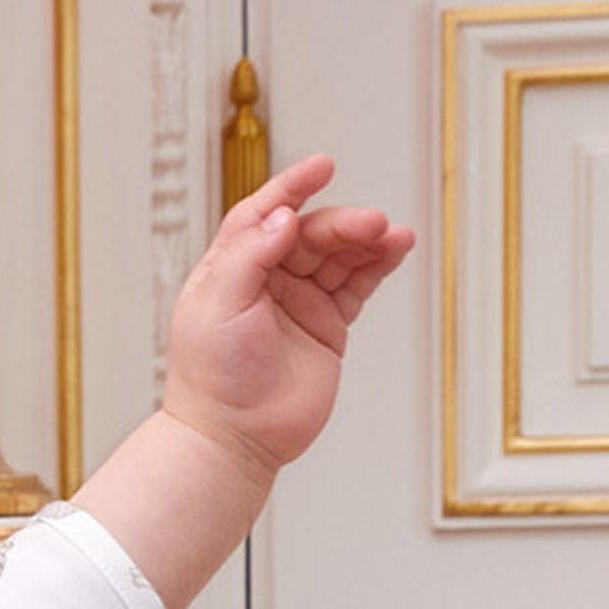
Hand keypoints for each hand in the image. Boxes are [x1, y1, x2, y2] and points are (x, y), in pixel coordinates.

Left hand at [163, 152, 415, 481]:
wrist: (234, 440)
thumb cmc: (212, 381)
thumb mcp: (218, 307)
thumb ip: (247, 255)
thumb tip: (282, 216)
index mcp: (230, 269)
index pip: (262, 215)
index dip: (291, 187)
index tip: (321, 168)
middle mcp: (266, 280)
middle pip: (310, 233)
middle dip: (342, 224)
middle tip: (370, 224)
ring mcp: (298, 301)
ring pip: (338, 254)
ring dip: (366, 240)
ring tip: (392, 235)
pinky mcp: (326, 325)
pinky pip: (356, 283)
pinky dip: (377, 264)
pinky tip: (396, 249)